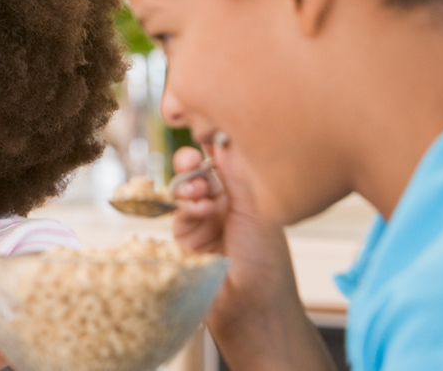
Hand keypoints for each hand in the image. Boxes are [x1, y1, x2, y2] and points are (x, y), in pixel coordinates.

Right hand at [169, 147, 331, 368]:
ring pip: (183, 194)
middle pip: (198, 175)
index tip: (205, 138)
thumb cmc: (266, 260)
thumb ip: (235, 174)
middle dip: (192, 167)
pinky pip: (176, 215)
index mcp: (246, 197)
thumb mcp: (256, 209)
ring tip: (201, 196)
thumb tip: (224, 137)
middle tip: (191, 160)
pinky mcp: (183, 241)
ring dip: (189, 189)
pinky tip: (199, 211)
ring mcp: (202, 224)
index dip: (211, 151)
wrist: (252, 305)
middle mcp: (223, 208)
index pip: (222, 165)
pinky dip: (185, 208)